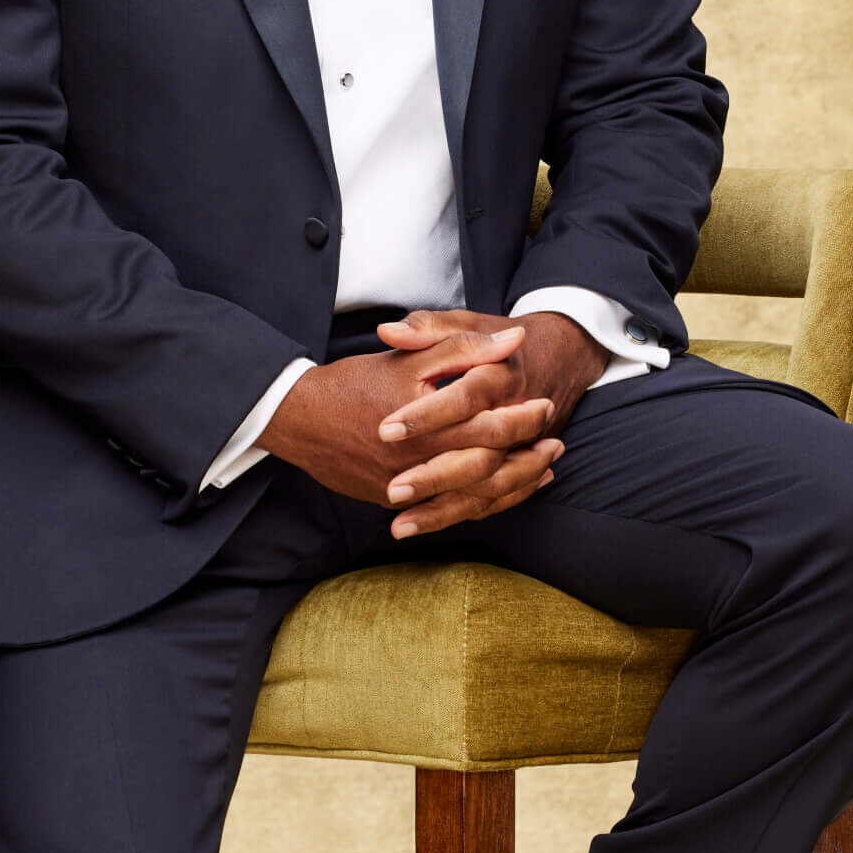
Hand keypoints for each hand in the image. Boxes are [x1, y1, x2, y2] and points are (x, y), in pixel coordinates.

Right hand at [256, 324, 563, 538]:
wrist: (298, 420)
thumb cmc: (354, 383)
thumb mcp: (409, 358)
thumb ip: (463, 349)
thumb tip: (514, 341)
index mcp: (427, 425)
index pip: (489, 428)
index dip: (523, 420)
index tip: (545, 408)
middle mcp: (420, 463)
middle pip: (488, 469)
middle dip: (527, 458)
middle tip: (555, 444)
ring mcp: (407, 488)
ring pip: (473, 498)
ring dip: (513, 486)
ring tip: (542, 473)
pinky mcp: (395, 501)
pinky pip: (448, 511)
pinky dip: (481, 503)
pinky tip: (501, 494)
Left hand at [368, 308, 610, 537]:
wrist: (559, 357)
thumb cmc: (496, 339)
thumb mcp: (465, 322)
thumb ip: (428, 327)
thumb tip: (388, 332)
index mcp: (499, 376)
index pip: (464, 399)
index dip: (426, 415)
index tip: (386, 430)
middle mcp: (514, 416)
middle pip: (478, 454)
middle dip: (434, 475)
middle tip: (392, 488)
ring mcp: (522, 447)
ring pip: (486, 487)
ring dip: (443, 508)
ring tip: (399, 525)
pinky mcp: (520, 466)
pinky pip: (493, 500)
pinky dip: (462, 515)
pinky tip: (421, 526)